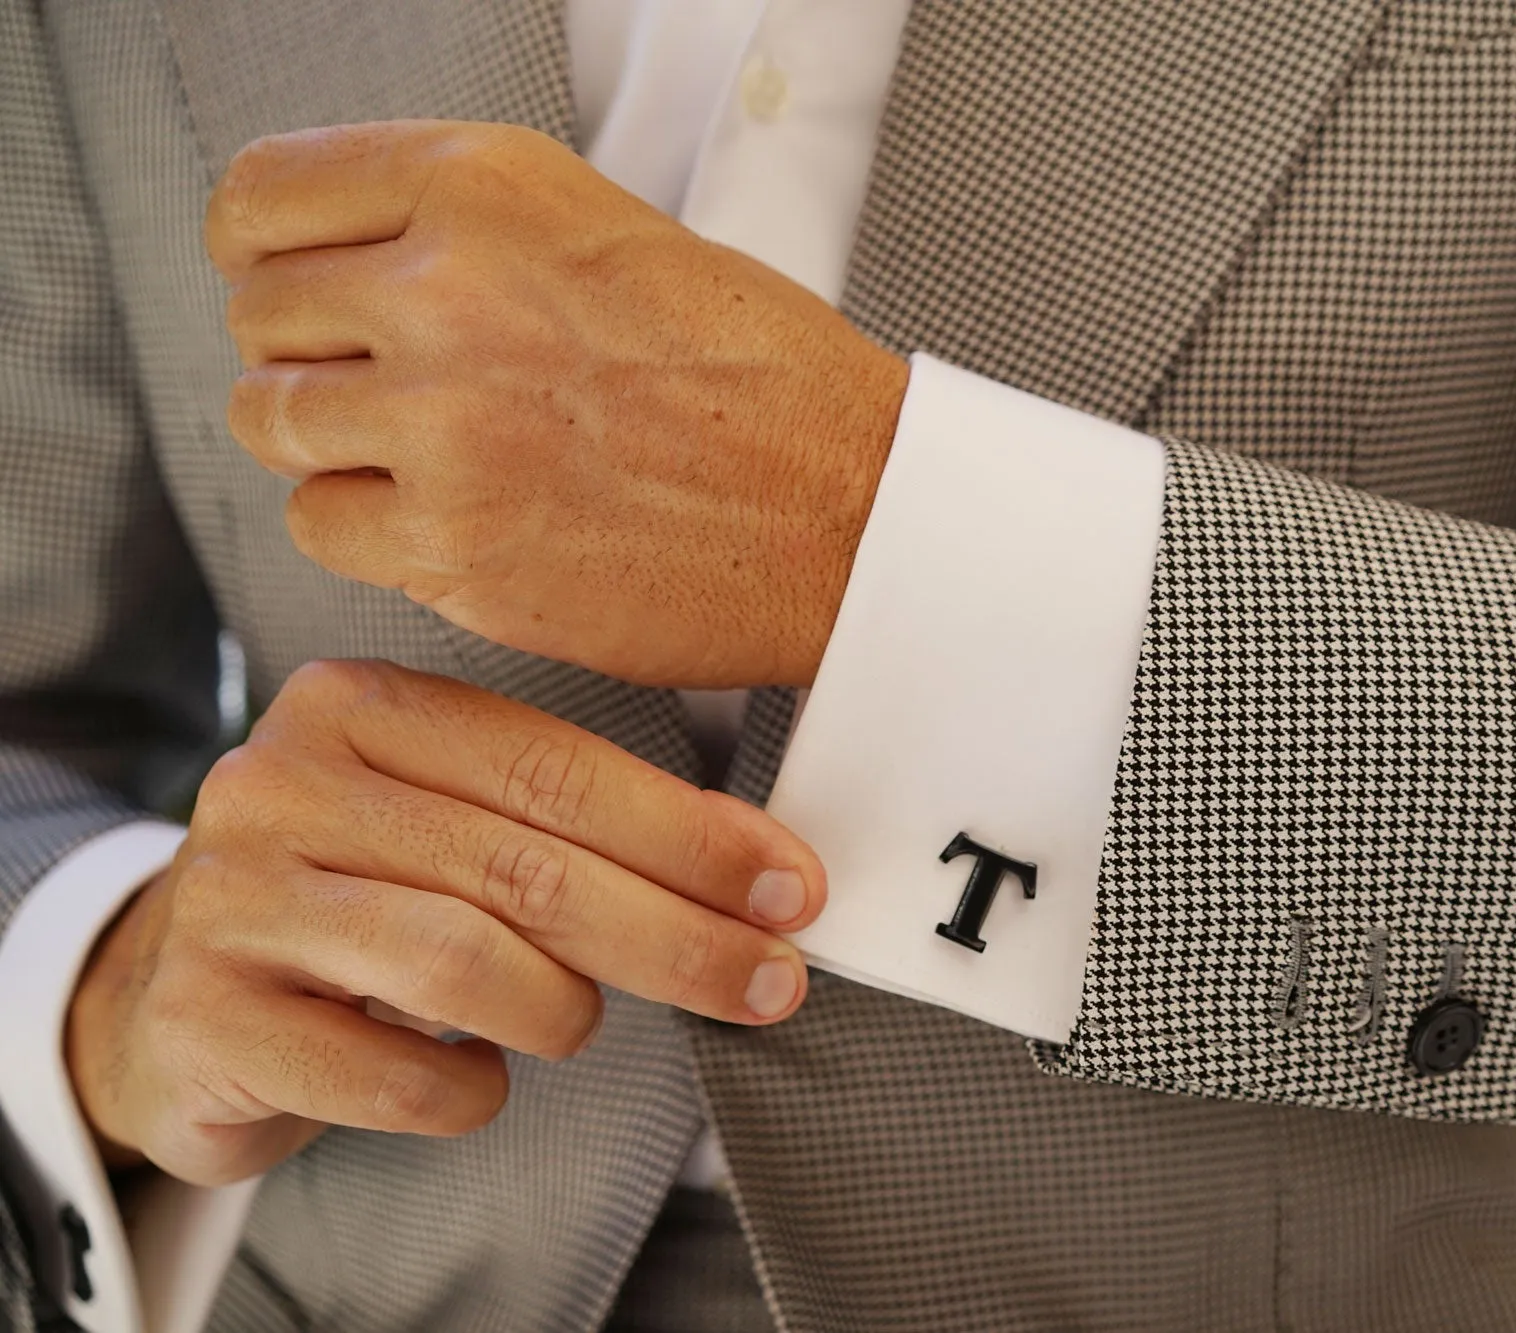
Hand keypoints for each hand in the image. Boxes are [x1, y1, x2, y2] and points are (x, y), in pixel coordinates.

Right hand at [65, 659, 824, 1185]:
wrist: (180, 1000)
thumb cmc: (363, 900)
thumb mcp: (450, 826)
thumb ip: (572, 826)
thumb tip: (763, 874)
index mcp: (359, 707)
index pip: (555, 769)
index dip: (689, 837)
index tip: (791, 891)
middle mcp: (281, 784)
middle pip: (526, 867)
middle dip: (676, 936)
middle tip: (770, 984)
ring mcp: (232, 900)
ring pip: (463, 962)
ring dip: (560, 1011)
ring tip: (568, 1021)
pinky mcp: (206, 1017)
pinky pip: (394, 1074)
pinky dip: (471, 1091)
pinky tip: (478, 1077)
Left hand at [207, 120, 909, 689]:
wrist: (852, 513)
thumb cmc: (764, 380)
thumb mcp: (612, 234)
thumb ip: (465, 232)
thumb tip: (346, 266)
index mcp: (485, 188)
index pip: (262, 198)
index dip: (265, 251)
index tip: (288, 283)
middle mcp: (447, 293)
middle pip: (260, 318)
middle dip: (313, 356)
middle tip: (394, 386)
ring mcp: (443, 426)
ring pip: (274, 426)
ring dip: (333, 445)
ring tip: (429, 456)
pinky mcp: (454, 545)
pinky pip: (321, 526)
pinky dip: (371, 530)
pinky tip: (453, 518)